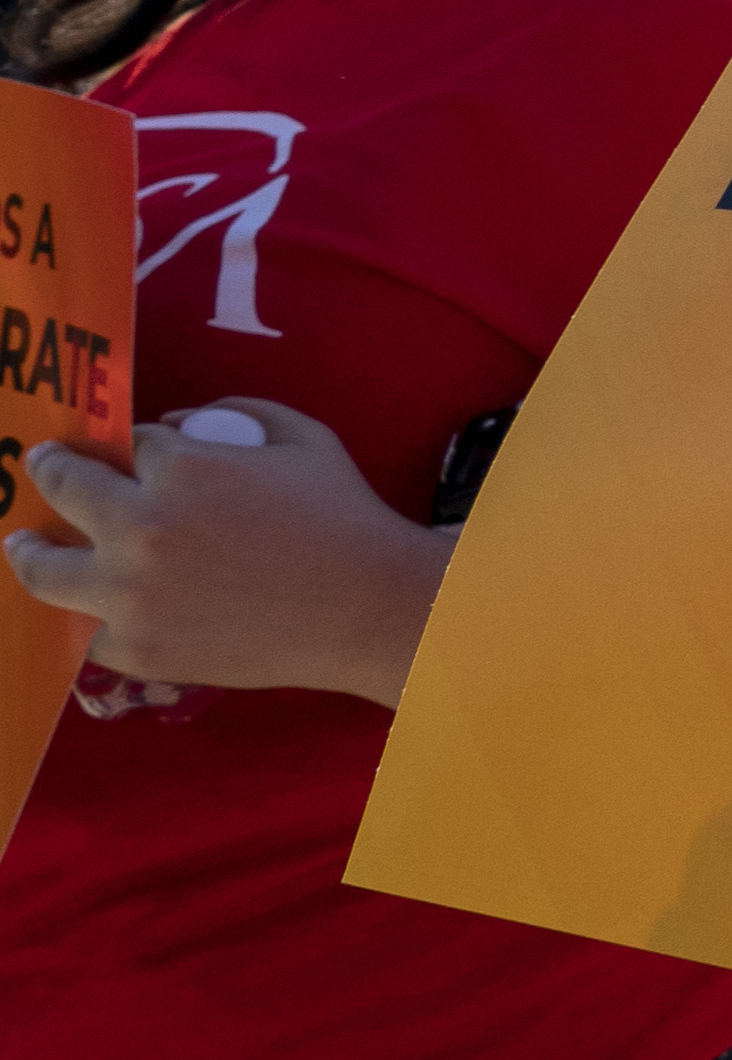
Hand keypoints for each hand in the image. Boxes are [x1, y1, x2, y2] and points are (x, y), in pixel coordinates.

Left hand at [9, 401, 444, 701]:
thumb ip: (238, 412)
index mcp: (182, 468)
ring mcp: (130, 594)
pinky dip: (88, 615)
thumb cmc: (345, 519)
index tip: (125, 449)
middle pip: (63, 488)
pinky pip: (85, 629)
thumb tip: (179, 425)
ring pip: (42, 568)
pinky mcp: (136, 647)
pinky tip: (86, 607)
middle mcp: (141, 528)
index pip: (130, 442)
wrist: (370, 611)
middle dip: (50, 470)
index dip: (131, 444)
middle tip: (41, 466)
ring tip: (22, 545)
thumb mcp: (304, 438)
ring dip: (27, 550)